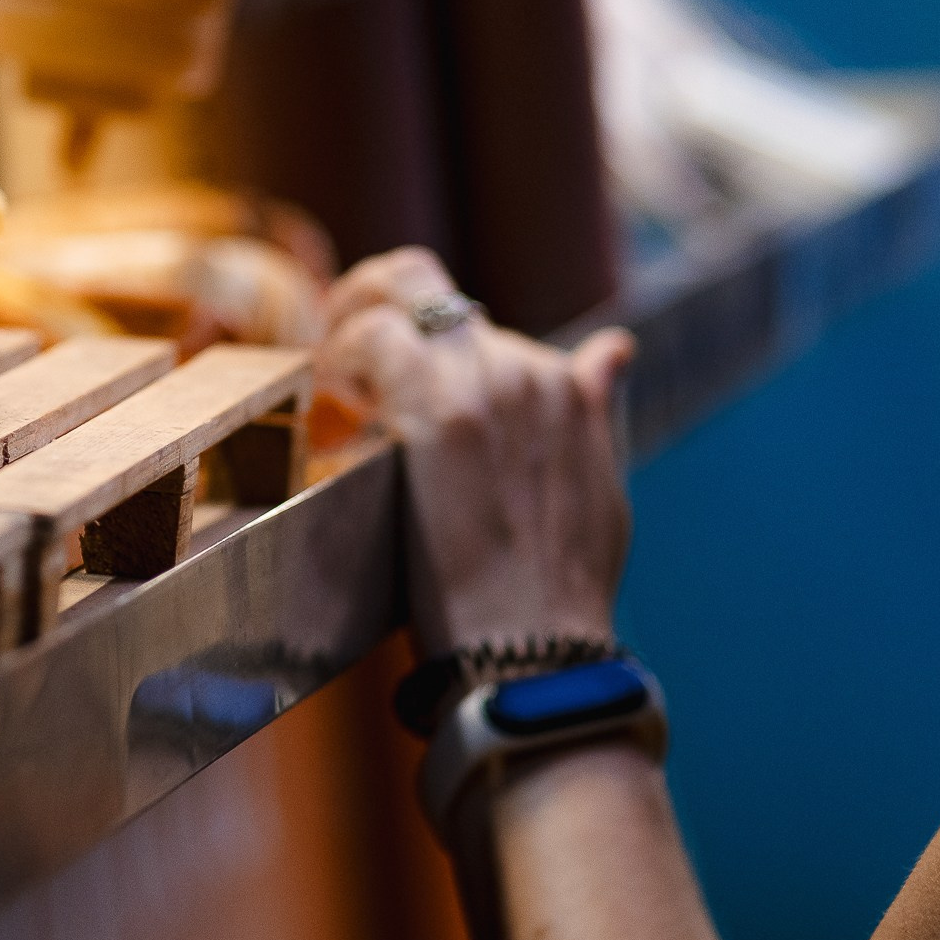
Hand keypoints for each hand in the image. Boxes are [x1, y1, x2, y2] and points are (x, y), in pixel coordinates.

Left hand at [317, 248, 634, 656]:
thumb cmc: (556, 592)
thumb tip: (614, 349)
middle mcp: (528, 368)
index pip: (473, 320)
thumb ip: (591, 409)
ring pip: (399, 297)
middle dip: (372, 305)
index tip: (381, 364)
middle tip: (336, 349)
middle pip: (429, 290)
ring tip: (326, 378)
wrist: (536, 649)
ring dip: (350, 327)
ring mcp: (487, 383)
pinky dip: (339, 351)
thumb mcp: (596, 488)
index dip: (417, 330)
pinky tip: (326, 391)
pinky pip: (372, 336)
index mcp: (564, 386)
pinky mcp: (440, 409)